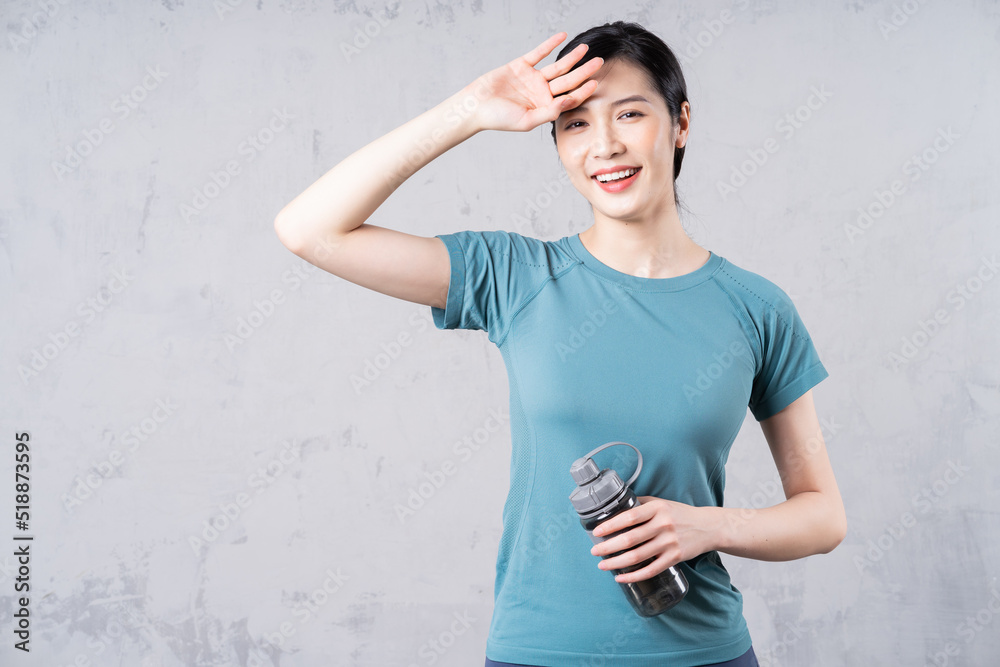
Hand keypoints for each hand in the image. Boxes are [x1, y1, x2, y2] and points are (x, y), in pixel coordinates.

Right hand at [463, 31, 603, 133]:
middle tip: (599, 62)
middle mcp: (541, 93)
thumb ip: (548, 112)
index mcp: (544, 107)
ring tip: (585, 49)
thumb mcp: (526, 120)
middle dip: (584, 72)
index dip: (583, 91)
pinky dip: (550, 45)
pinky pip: (539, 53)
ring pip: (557, 67)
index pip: (569, 98)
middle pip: (568, 81)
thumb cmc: (498, 118)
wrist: (475, 106)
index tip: (596, 83)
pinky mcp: (521, 66)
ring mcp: (532, 79)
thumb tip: (568, 103)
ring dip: (571, 58)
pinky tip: (562, 36)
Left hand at [589, 496, 718, 583]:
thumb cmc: (680, 514)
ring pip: (638, 556)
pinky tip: (621, 577)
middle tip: (594, 552)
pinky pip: (650, 570)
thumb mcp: (662, 503)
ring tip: (603, 565)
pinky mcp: (675, 558)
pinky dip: (634, 575)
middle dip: (608, 547)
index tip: (596, 532)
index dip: (611, 525)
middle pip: (630, 538)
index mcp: (657, 509)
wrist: (708, 527)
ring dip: (617, 563)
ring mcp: (669, 543)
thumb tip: (617, 507)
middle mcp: (663, 525)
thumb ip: (641, 505)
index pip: (629, 517)